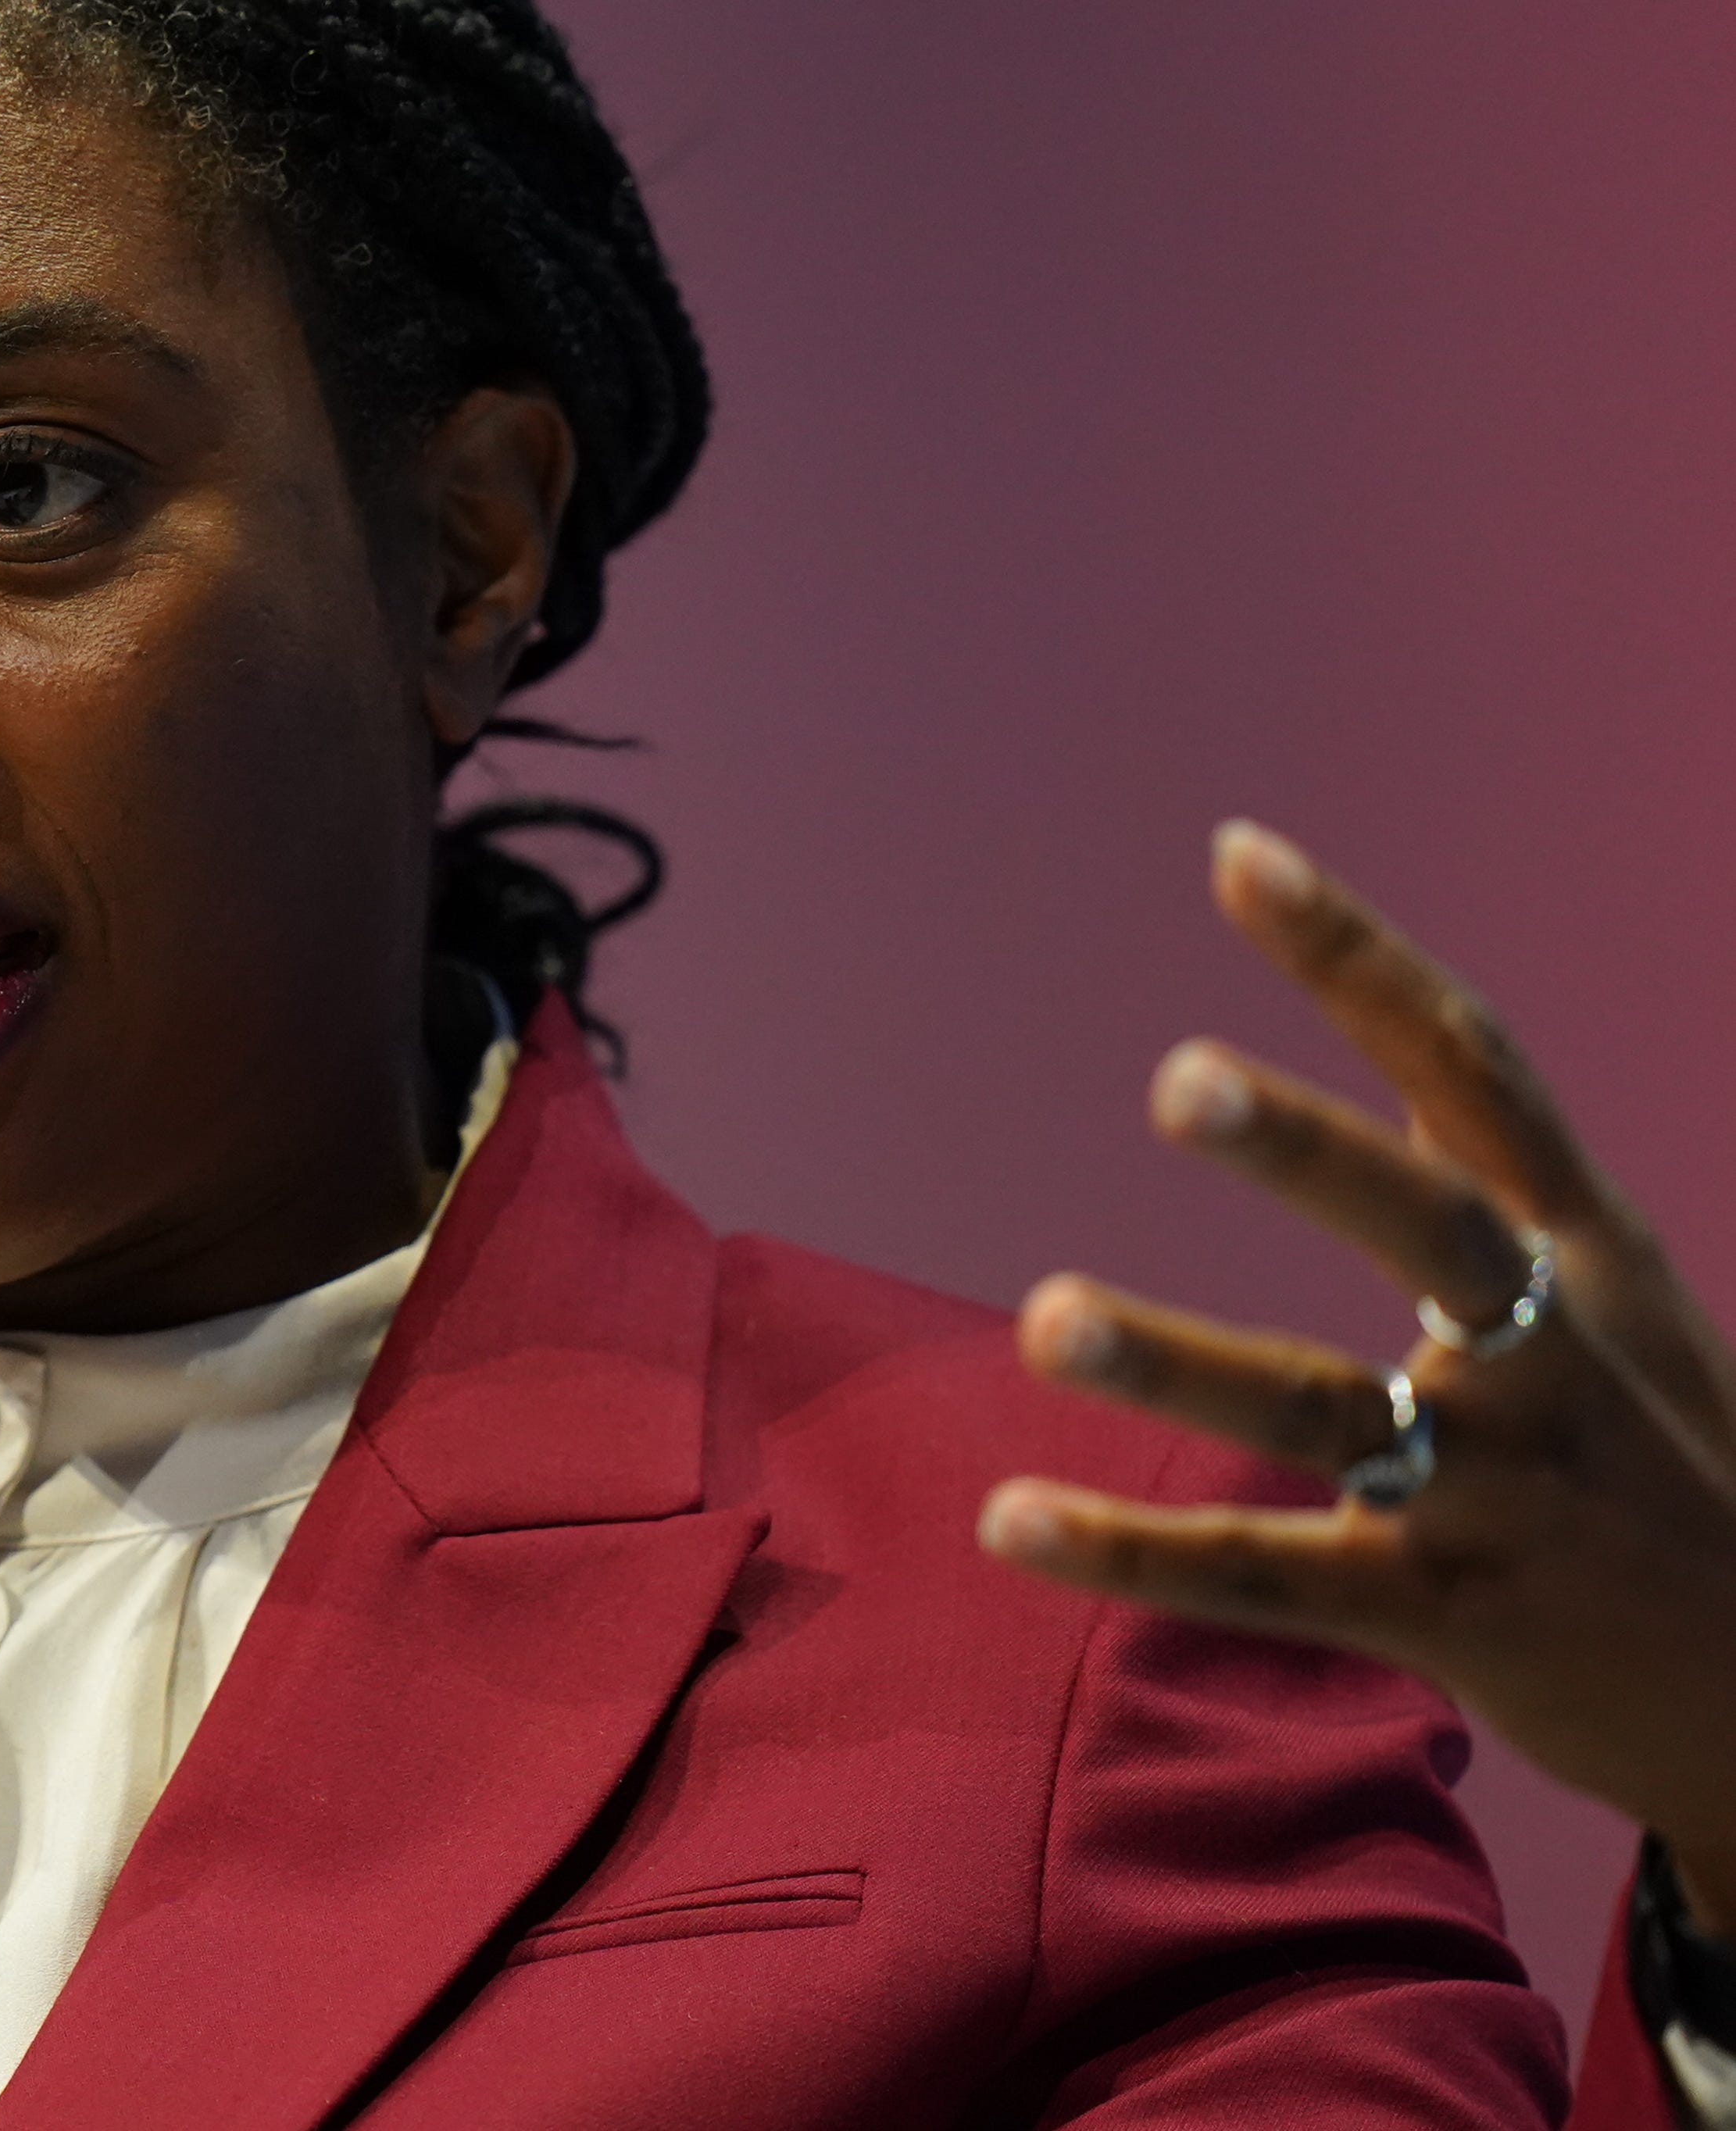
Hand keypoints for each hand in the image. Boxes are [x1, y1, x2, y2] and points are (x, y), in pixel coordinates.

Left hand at [978, 822, 1735, 1938]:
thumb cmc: (1676, 1470)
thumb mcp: (1626, 1303)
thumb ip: (1509, 1187)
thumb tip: (1419, 1038)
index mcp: (1590, 1253)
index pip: (1473, 1067)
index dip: (1357, 958)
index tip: (1237, 854)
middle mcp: (1551, 1352)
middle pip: (1424, 1224)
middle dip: (1308, 1149)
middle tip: (1175, 1077)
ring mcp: (1503, 1490)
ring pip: (1322, 1407)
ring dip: (1177, 1358)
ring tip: (1043, 1316)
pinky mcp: (1449, 1615)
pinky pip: (1266, 1578)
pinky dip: (1131, 1550)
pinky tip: (1006, 1519)